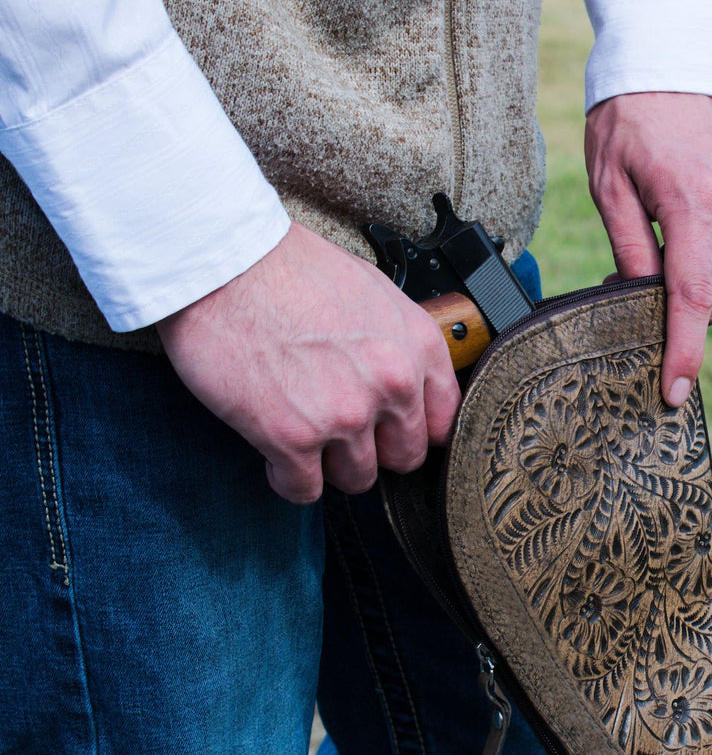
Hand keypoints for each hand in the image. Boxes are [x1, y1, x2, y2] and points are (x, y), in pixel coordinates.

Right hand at [156, 223, 459, 503]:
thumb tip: (404, 379)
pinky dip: (287, 479)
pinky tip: (274, 454)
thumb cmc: (290, 269)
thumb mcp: (373, 292)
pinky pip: (304, 490)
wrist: (224, 264)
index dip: (413, 430)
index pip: (444, 421)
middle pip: (402, 458)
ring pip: (356, 478)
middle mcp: (392, 385)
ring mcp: (344, 416)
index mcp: (418, 348)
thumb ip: (398, 344)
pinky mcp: (292, 438)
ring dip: (329, 465)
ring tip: (304, 436)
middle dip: (373, 450)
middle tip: (340, 433)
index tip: (392, 431)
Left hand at [585, 92, 711, 406]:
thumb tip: (638, 299)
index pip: (692, 297)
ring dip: (696, 288)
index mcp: (692, 204)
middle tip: (628, 288)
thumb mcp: (608, 182)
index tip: (674, 391)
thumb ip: (629, 246)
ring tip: (655, 255)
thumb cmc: (628, 116)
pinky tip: (682, 239)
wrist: (672, 59)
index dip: (684, 351)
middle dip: (679, 313)